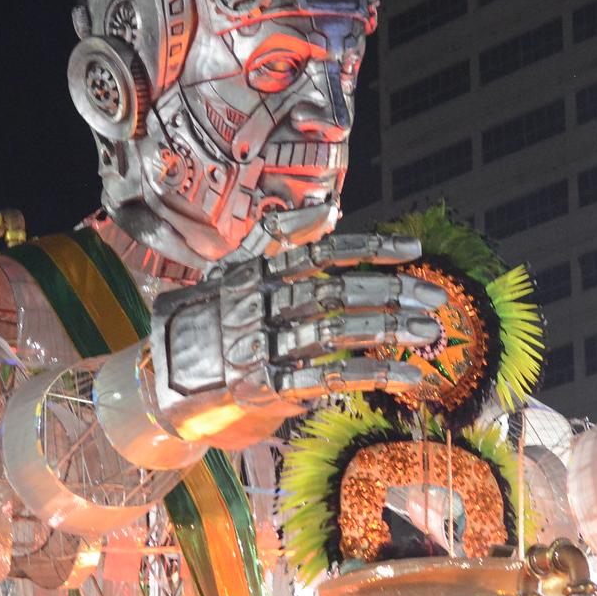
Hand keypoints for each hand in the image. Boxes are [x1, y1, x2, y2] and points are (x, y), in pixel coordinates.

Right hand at [150, 233, 446, 448]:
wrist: (161, 385)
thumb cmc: (207, 324)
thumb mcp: (235, 273)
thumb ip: (280, 240)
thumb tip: (329, 208)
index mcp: (256, 272)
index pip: (321, 252)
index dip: (370, 248)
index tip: (414, 249)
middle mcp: (259, 304)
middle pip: (337, 292)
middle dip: (392, 293)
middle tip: (435, 299)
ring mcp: (261, 346)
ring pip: (337, 333)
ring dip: (389, 332)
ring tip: (428, 334)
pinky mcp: (265, 387)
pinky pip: (329, 378)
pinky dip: (372, 375)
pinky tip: (406, 376)